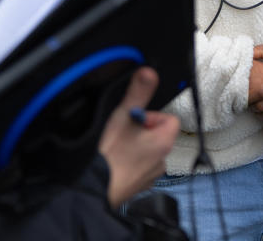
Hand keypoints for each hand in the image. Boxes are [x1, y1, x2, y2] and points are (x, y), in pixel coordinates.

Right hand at [99, 68, 179, 206]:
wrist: (92, 189)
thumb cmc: (109, 155)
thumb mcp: (122, 117)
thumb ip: (138, 93)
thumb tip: (149, 72)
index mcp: (163, 142)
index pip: (169, 119)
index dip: (151, 115)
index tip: (134, 119)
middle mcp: (162, 160)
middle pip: (157, 135)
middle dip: (140, 131)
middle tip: (121, 133)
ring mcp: (150, 176)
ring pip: (147, 152)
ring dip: (134, 148)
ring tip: (115, 148)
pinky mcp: (138, 187)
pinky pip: (137, 169)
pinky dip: (128, 164)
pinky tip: (113, 163)